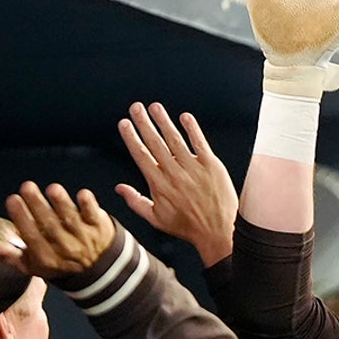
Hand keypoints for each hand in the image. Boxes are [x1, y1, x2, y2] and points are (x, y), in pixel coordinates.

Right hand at [0, 182, 115, 279]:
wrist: (100, 271)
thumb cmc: (59, 263)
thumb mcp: (35, 266)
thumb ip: (12, 257)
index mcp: (47, 258)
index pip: (32, 237)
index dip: (21, 218)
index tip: (12, 199)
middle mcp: (66, 248)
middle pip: (50, 225)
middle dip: (37, 205)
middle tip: (26, 186)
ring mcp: (85, 238)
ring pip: (71, 219)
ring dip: (62, 203)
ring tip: (52, 189)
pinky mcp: (101, 228)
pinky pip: (94, 216)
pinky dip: (89, 205)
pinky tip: (82, 194)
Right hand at [116, 102, 237, 266]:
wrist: (219, 231)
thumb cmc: (187, 226)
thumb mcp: (156, 218)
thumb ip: (135, 201)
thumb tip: (119, 188)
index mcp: (159, 184)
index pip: (141, 155)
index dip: (132, 137)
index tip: (124, 123)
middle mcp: (174, 173)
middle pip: (155, 143)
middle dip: (144, 123)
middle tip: (136, 107)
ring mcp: (194, 168)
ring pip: (175, 140)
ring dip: (164, 121)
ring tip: (155, 107)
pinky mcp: (212, 166)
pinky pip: (200, 143)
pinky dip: (192, 129)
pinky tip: (185, 117)